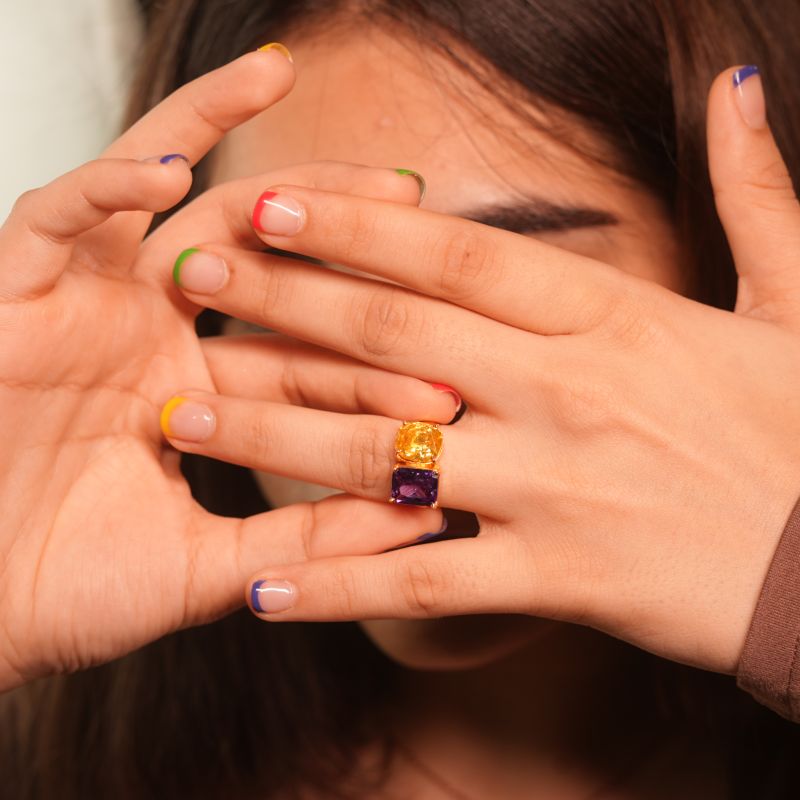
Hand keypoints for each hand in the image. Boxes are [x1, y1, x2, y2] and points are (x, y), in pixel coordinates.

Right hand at [0, 49, 449, 690]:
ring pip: (151, 191)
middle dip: (326, 214)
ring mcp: (84, 306)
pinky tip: (164, 168)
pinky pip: (53, 219)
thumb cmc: (73, 592)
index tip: (448, 362)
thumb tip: (420, 517)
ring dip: (208, 129)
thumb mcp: (211, 565)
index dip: (372, 349)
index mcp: (203, 385)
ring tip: (275, 73)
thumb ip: (309, 538)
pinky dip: (99, 188)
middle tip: (406, 186)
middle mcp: (150, 329)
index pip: (303, 344)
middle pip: (252, 243)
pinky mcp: (12, 297)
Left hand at [167, 65, 799, 673]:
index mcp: (613, 317)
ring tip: (181, 419)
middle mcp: (568, 393)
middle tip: (188, 281)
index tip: (264, 202)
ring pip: (386, 457)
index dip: (350, 224)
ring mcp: (557, 489)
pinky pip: (423, 586)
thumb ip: (753, 190)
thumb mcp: (795, 298)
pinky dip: (338, 588)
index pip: (453, 254)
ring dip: (272, 439)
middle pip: (393, 338)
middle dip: (280, 303)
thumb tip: (733, 84)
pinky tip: (260, 589)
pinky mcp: (560, 580)